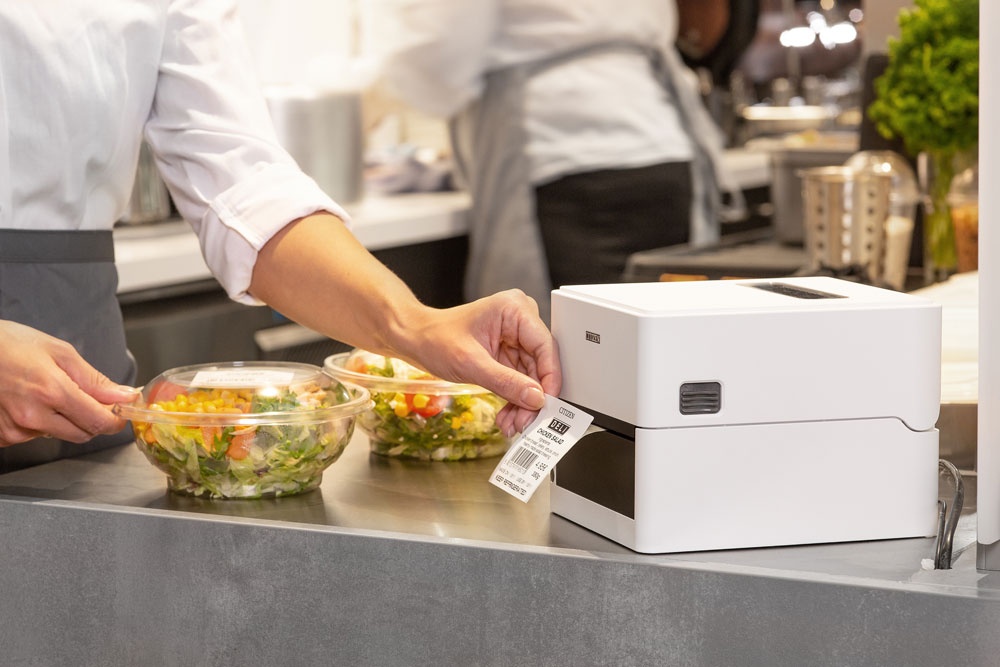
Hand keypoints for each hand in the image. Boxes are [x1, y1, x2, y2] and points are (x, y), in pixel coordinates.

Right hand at [0, 321, 138, 446]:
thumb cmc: (10, 345)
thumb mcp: (60, 352)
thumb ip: (95, 380)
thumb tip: (124, 396)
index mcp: (52, 392)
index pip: (98, 422)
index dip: (115, 420)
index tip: (120, 412)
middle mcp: (32, 416)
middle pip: (82, 434)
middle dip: (90, 419)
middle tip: (82, 397)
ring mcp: (14, 430)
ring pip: (58, 435)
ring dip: (61, 420)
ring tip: (42, 392)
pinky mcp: (1, 437)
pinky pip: (33, 436)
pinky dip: (38, 422)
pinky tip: (26, 402)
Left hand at [394, 290, 561, 436]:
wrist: (414, 340)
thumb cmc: (435, 338)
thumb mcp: (471, 363)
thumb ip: (506, 382)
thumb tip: (536, 398)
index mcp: (515, 310)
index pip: (545, 346)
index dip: (549, 378)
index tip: (546, 404)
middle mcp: (520, 321)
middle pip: (540, 365)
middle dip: (532, 397)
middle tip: (524, 422)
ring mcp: (515, 338)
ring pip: (531, 378)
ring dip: (522, 404)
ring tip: (511, 424)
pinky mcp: (508, 354)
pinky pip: (519, 381)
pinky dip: (514, 400)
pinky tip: (507, 416)